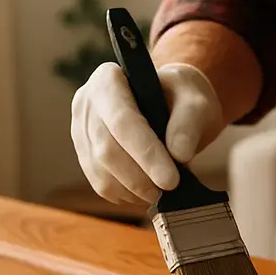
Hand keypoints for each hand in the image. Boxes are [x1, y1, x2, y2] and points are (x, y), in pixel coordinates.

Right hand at [71, 61, 223, 204]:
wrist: (170, 105)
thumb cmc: (180, 98)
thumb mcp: (194, 100)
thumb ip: (189, 122)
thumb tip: (179, 154)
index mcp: (108, 79)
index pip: (122, 120)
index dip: (145, 153)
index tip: (170, 179)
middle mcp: (87, 103)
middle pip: (107, 149)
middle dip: (140, 177)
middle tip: (170, 188)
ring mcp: (81, 130)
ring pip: (101, 171)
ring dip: (133, 189)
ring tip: (160, 191)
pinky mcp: (85, 155)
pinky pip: (99, 183)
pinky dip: (125, 195)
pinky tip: (145, 192)